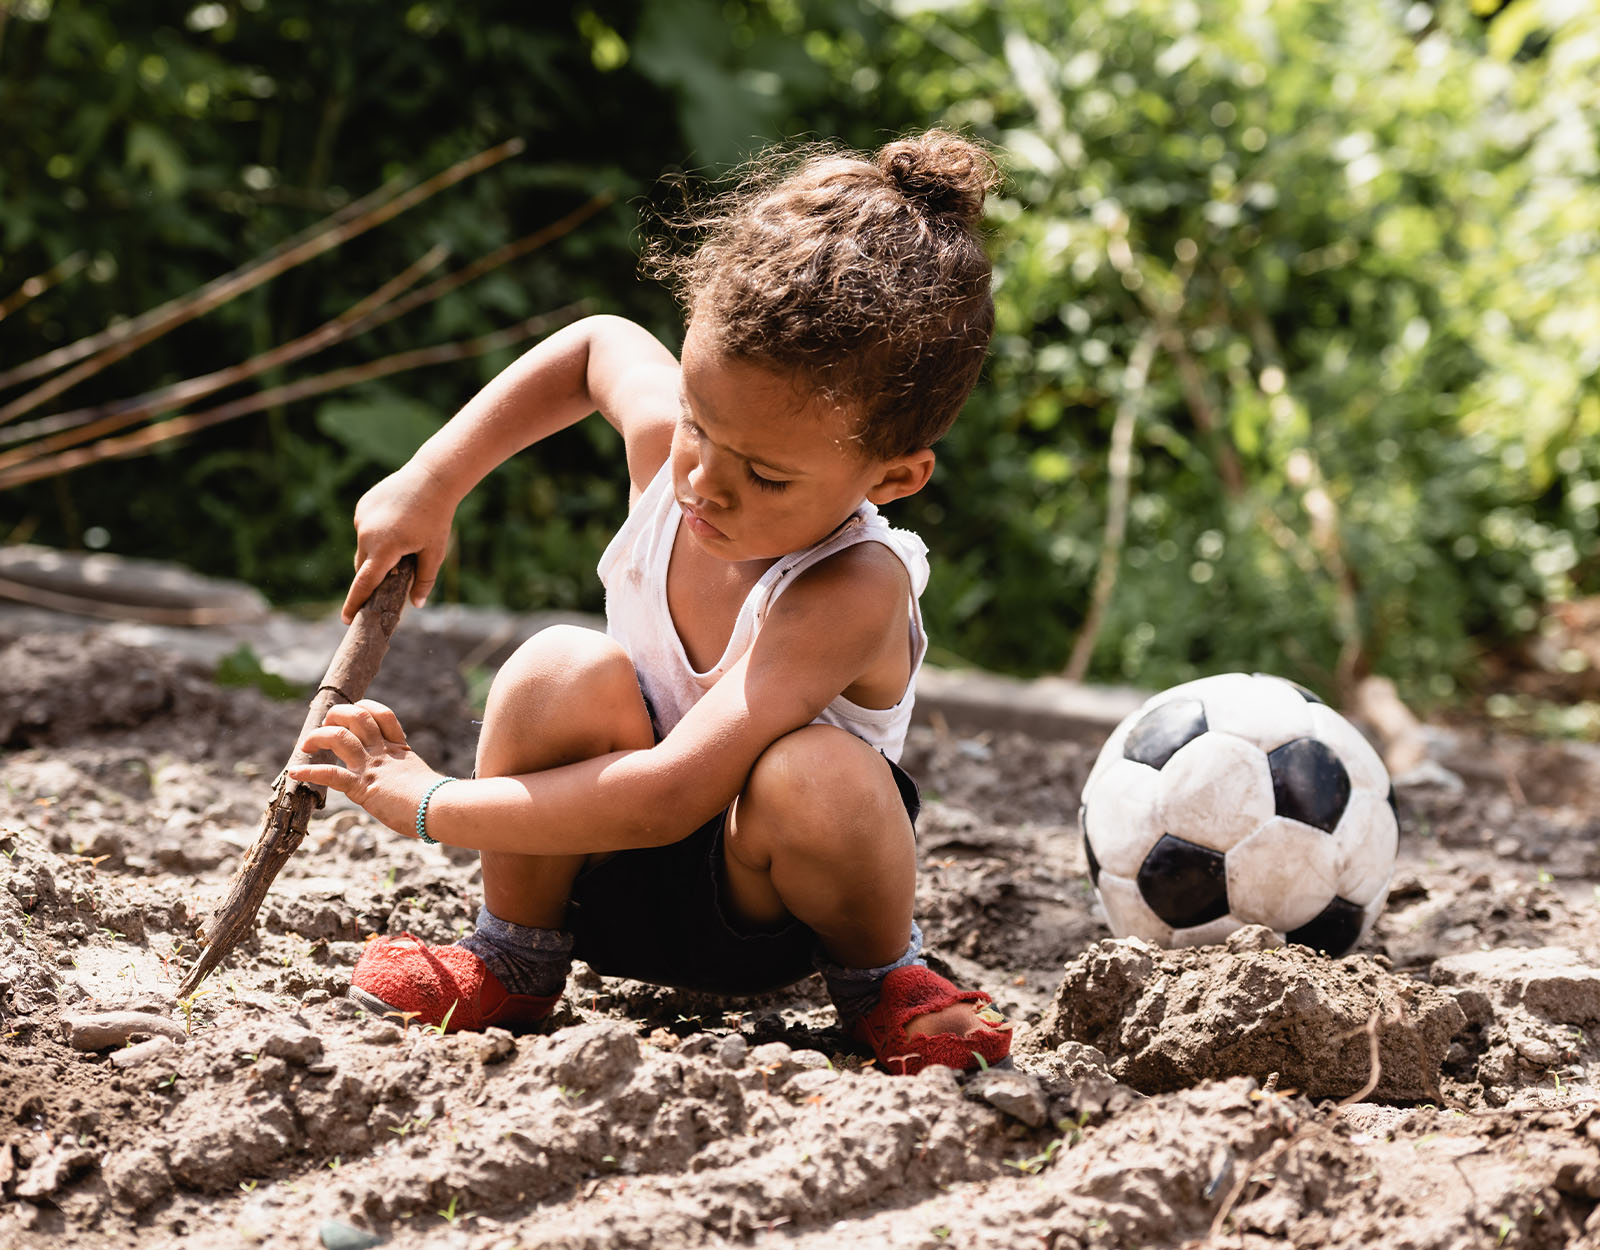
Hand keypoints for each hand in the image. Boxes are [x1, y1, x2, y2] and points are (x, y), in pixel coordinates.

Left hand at [287, 699, 440, 836]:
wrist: (440, 809)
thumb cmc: (439, 803)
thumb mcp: (423, 783)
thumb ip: (412, 782)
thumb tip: (420, 795)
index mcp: (398, 750)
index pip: (381, 714)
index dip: (365, 707)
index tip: (354, 711)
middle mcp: (383, 752)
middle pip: (357, 716)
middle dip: (337, 715)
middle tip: (326, 725)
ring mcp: (372, 767)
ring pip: (340, 737)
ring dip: (318, 736)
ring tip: (306, 745)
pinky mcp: (362, 786)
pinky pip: (331, 774)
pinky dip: (310, 772)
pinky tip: (294, 772)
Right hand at [342, 463, 456, 623]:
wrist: (432, 478)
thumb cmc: (437, 518)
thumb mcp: (434, 553)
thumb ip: (424, 581)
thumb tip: (417, 605)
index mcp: (385, 548)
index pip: (364, 583)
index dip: (355, 603)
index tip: (346, 620)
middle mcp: (367, 534)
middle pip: (364, 566)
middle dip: (373, 575)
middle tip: (394, 573)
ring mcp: (361, 518)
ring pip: (364, 547)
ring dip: (377, 552)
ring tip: (403, 538)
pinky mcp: (361, 507)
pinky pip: (365, 529)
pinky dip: (376, 534)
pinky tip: (396, 522)